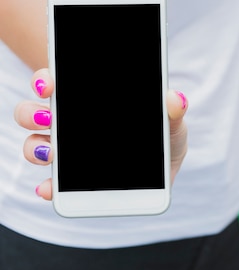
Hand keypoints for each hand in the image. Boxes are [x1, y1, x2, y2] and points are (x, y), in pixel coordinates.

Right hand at [13, 68, 188, 200]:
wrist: (168, 163)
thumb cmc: (165, 132)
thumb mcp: (172, 120)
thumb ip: (173, 109)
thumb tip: (175, 98)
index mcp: (88, 100)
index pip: (55, 83)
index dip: (45, 81)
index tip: (50, 85)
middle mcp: (69, 123)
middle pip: (33, 113)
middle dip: (32, 114)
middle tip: (49, 119)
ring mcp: (66, 152)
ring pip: (35, 144)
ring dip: (36, 148)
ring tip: (52, 154)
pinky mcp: (73, 181)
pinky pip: (51, 183)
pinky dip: (48, 185)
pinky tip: (50, 188)